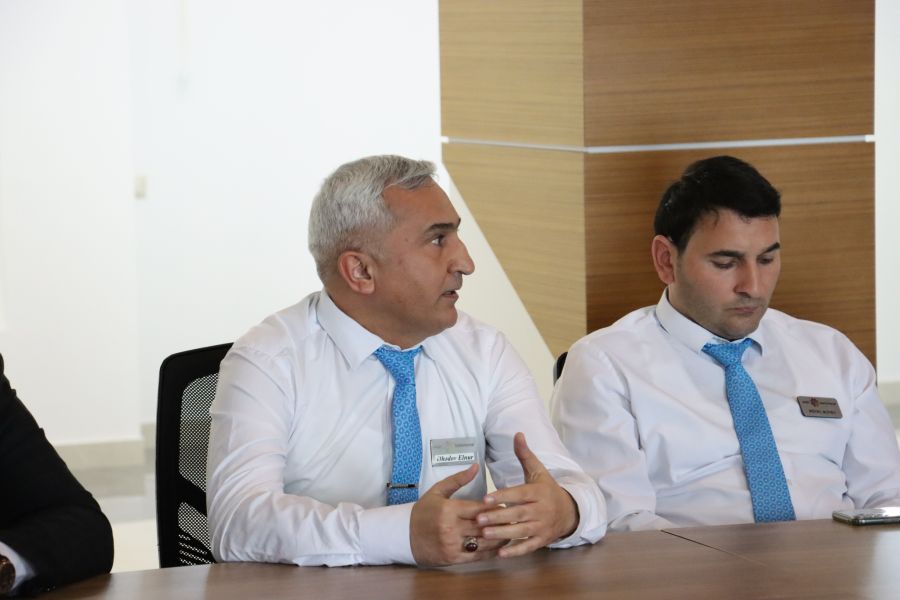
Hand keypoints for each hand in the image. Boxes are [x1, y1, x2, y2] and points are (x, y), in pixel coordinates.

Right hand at [409, 464, 510, 565]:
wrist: (404, 536)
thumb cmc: (423, 511)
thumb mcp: (437, 491)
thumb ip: (458, 479)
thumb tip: (476, 466)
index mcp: (449, 510)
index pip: (478, 508)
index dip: (494, 506)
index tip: (506, 503)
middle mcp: (451, 528)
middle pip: (483, 525)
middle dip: (500, 522)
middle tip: (515, 517)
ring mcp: (452, 545)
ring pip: (483, 542)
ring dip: (500, 538)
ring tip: (512, 532)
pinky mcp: (453, 559)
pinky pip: (477, 556)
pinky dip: (491, 552)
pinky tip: (500, 547)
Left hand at [475, 432, 578, 558]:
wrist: (569, 511)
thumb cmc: (547, 489)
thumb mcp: (538, 471)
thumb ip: (525, 454)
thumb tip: (517, 433)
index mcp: (538, 492)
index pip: (519, 494)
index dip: (502, 497)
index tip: (485, 499)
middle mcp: (540, 510)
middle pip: (518, 514)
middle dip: (498, 517)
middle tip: (478, 520)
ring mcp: (542, 526)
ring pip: (520, 531)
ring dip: (502, 534)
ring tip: (484, 535)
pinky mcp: (541, 540)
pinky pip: (527, 547)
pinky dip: (515, 551)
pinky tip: (500, 554)